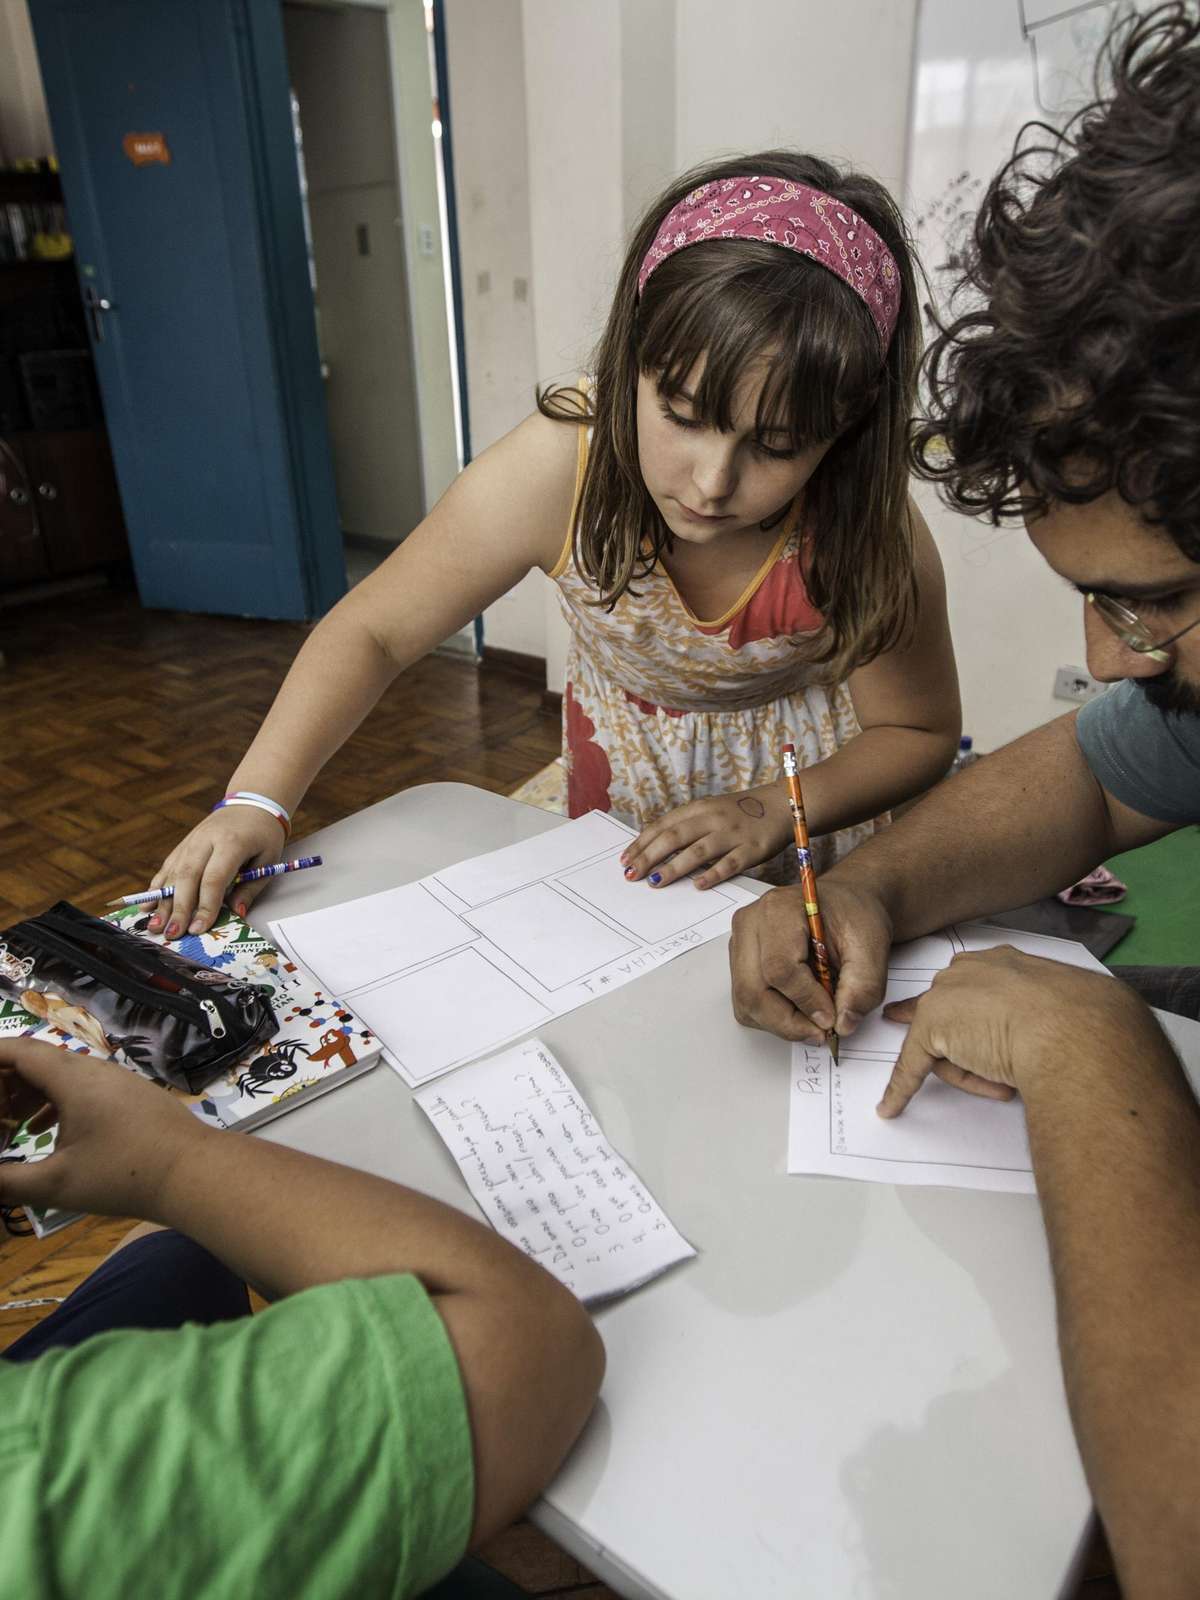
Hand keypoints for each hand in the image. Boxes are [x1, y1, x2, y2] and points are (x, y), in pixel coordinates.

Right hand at [0, 1039, 197, 1217]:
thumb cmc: (124, 1175)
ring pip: (62, 1075)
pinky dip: (56, 1102)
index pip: (19, 1051)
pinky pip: (83, 1088)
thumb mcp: (56, 1185)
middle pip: (39, 1061)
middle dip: (5, 1083)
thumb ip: (8, 1181)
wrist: (195, 1172)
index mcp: (72, 1078)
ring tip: (7, 1125)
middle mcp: (94, 1070)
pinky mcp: (132, 1097)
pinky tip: (44, 1133)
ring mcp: (117, 1082)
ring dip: (30, 1094)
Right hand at [148, 806, 286, 937]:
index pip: (214, 878)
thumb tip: (236, 914)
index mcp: (231, 842)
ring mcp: (191, 841)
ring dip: (162, 902)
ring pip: (173, 873)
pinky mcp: (182, 845)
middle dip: (179, 909)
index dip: (205, 905)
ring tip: (155, 926)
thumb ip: (251, 888)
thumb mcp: (268, 860)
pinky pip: (167, 867)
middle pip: (188, 877)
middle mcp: (205, 840)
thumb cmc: (263, 835)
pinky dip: (156, 887)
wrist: (251, 803)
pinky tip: (147, 905)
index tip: (199, 928)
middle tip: (172, 934)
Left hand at [620, 786, 790, 889]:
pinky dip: (713, 874)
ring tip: (655, 882)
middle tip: (632, 874)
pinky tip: (698, 885)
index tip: (625, 859)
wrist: (781, 805)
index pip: (663, 825)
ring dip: (674, 867)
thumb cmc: (739, 812)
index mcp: (699, 808)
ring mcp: (732, 834)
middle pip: (675, 837)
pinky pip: (730, 863)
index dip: (642, 843)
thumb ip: (685, 824)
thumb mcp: (709, 810)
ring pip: (698, 851)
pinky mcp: (752, 849)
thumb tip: (652, 843)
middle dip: (650, 856)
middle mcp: (713, 819)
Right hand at [729, 879, 892, 1041]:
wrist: (845, 905)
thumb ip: (864, 986)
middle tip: (822, 1031)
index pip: (779, 967)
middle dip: (789, 1022)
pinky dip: (773, 1018)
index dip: (806, 1001)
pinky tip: (800, 1008)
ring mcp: (740, 944)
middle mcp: (750, 924)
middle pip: (753, 990)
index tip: (831, 1018)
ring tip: (814, 1019)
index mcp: (779, 909)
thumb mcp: (872, 945)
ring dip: (781, 1023)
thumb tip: (843, 1024)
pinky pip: (746, 1005)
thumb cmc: (854, 916)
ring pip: (746, 1002)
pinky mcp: (740, 963)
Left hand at [877, 946, 1154, 1117]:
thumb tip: (1058, 1033)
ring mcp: (947, 998)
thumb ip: (1046, 1015)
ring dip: (974, 1075)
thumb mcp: (1064, 1011)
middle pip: (955, 1018)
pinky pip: (911, 1067)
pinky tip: (890, 1106)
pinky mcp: (931, 1032)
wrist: (1073, 1030)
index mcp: (1004, 962)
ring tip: (1009, 1081)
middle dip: (970, 1051)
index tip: (940, 1010)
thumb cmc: (1082, 1022)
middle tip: (998, 1074)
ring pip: (946, 1048)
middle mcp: (970, 971)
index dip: (958, 1006)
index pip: (968, 985)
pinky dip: (901, 1089)